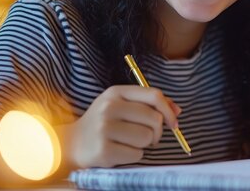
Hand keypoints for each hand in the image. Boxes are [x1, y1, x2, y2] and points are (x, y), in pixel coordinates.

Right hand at [60, 85, 181, 168]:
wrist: (71, 143)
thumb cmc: (105, 123)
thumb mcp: (122, 105)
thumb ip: (150, 104)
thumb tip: (177, 111)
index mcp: (116, 93)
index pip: (154, 95)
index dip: (169, 110)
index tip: (174, 122)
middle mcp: (109, 108)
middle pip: (154, 119)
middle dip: (157, 131)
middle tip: (148, 136)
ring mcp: (105, 130)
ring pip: (147, 138)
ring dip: (144, 144)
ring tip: (128, 142)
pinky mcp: (104, 151)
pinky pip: (137, 154)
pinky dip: (133, 156)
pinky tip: (119, 151)